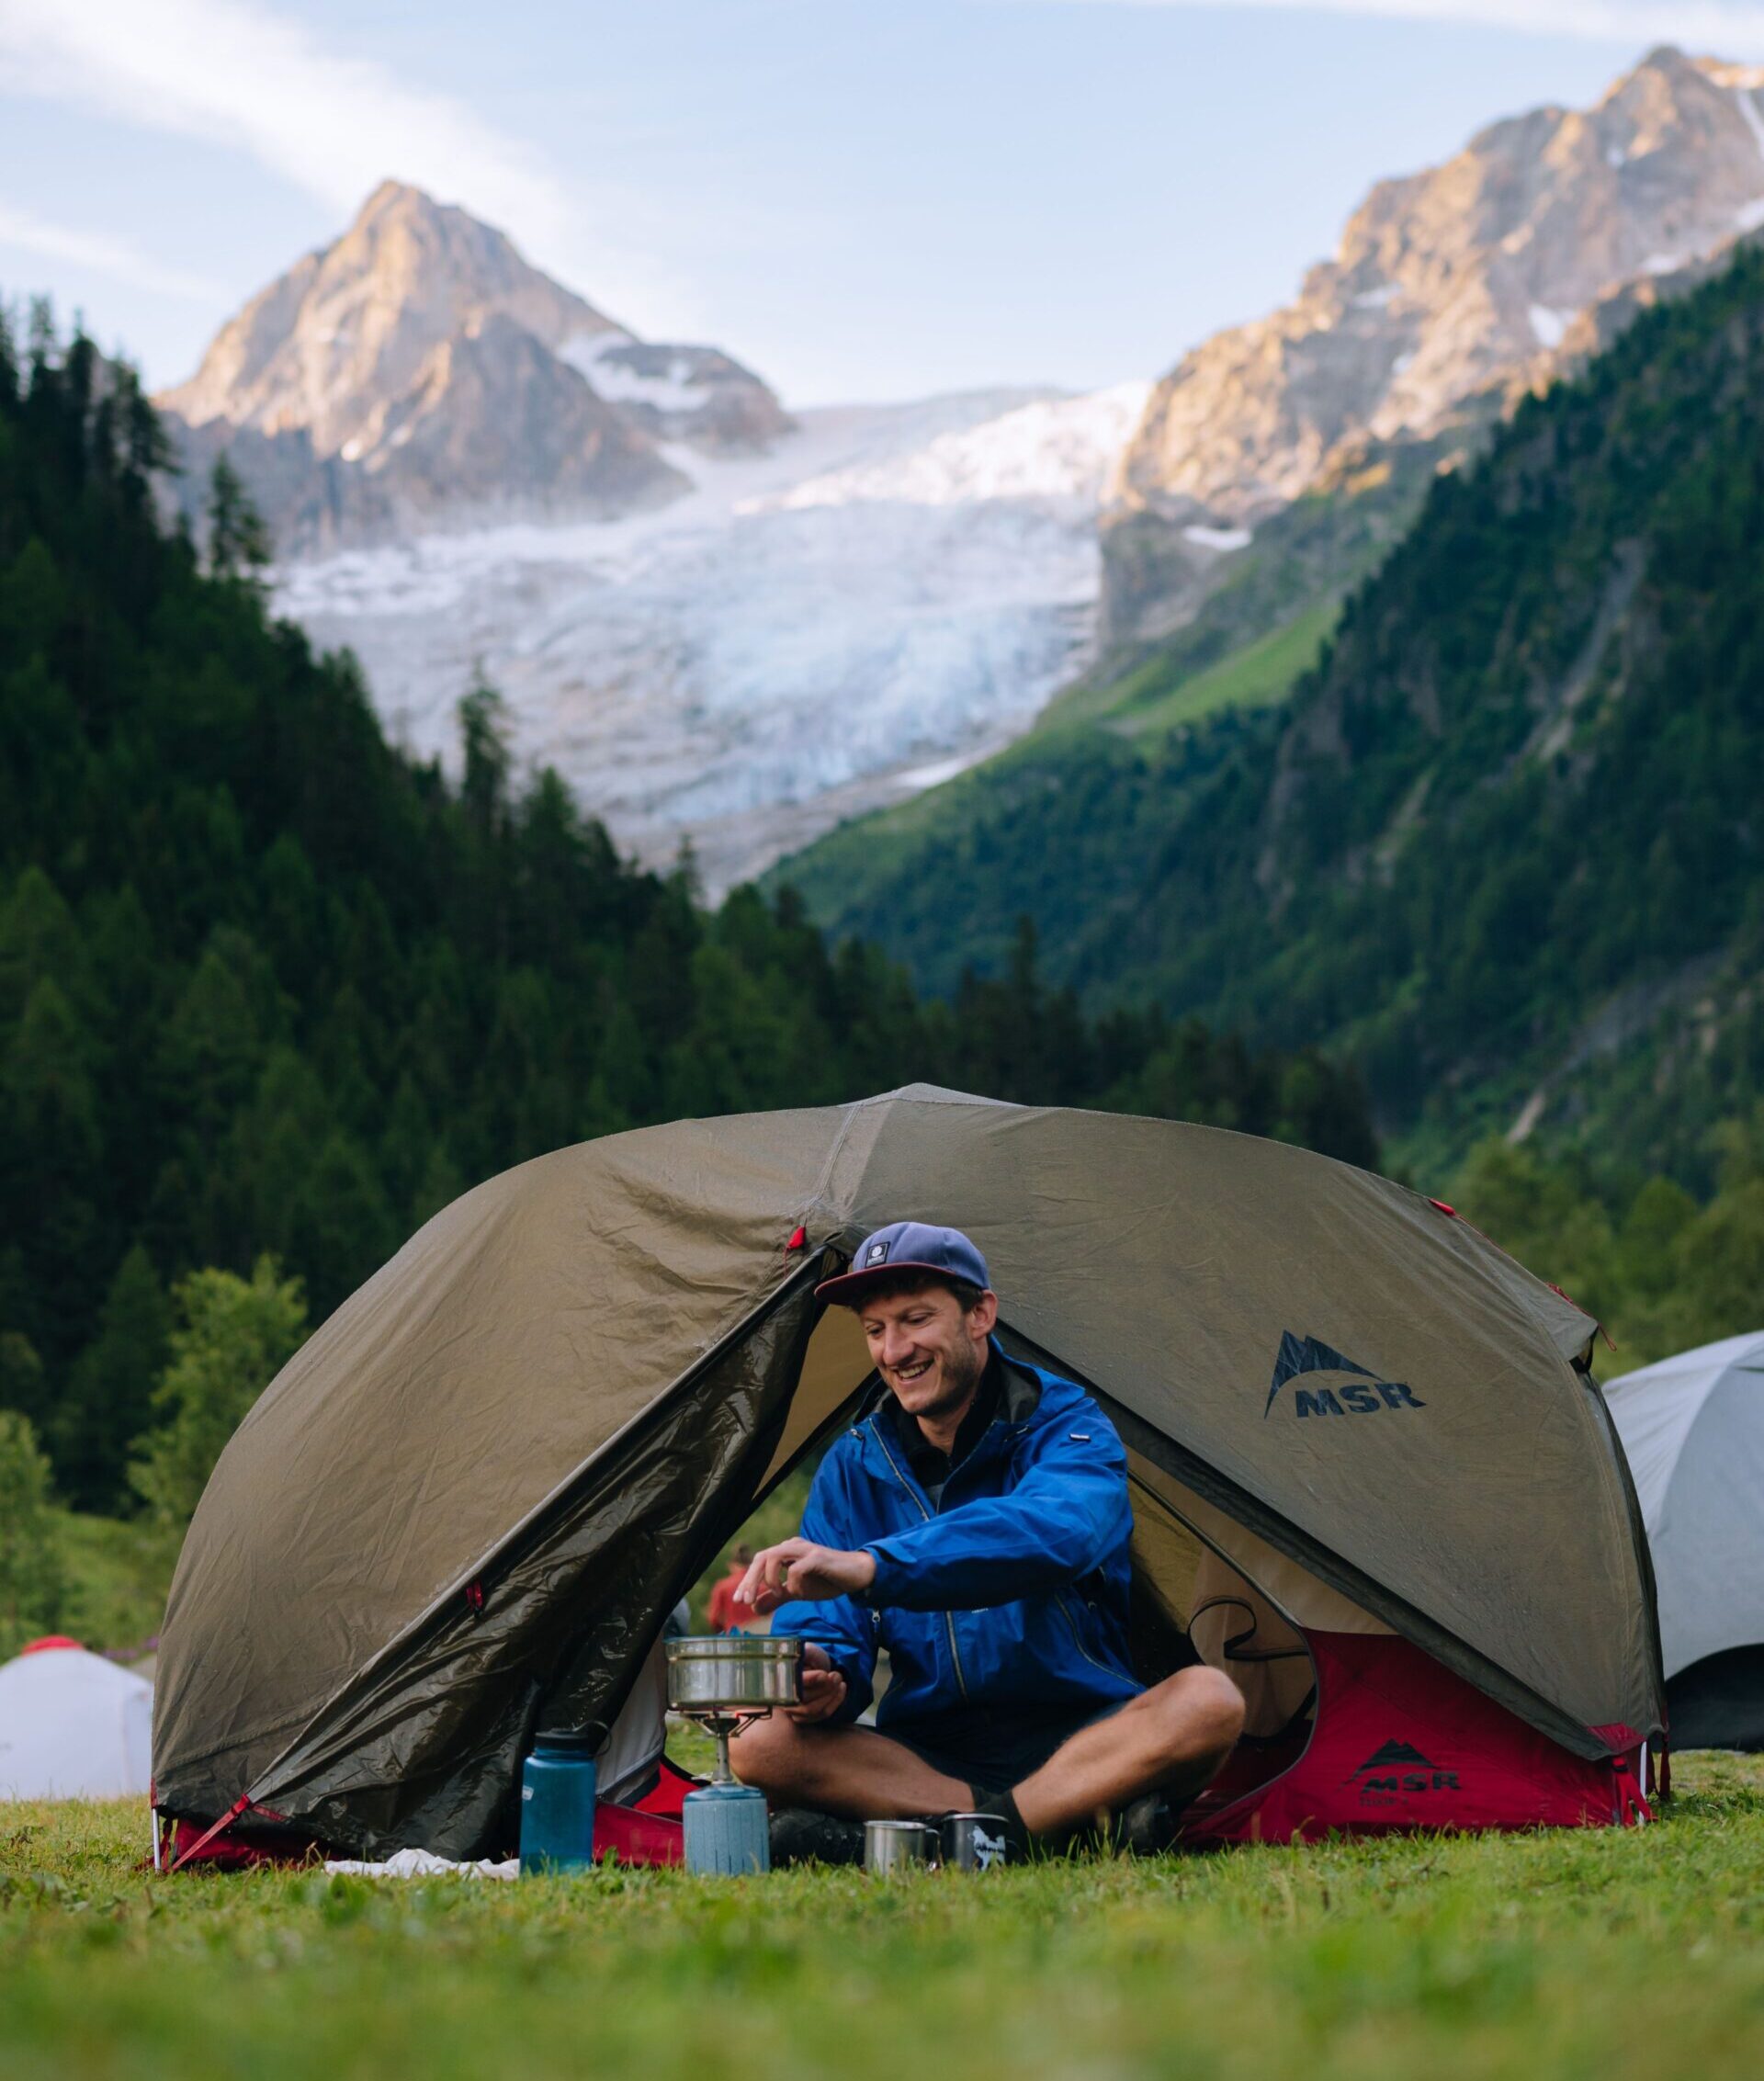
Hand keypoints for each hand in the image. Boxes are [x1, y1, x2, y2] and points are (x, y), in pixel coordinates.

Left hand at [733, 1537, 876, 1616]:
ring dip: (770, 1579)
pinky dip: (793, 1583)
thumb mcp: (797, 1592)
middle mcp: (792, 1546)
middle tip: (744, 1601)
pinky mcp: (817, 1557)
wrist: (856, 1576)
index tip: (738, 1601)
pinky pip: (796, 1569)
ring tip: (779, 1594)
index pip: (759, 1562)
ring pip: (774, 1556)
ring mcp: (805, 1550)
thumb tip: (753, 1608)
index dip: (746, 1580)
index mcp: (786, 1552)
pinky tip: (801, 1593)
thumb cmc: (827, 1580)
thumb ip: (776, 1597)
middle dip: (750, 1580)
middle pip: (762, 1557)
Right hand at [787, 1643, 846, 1723]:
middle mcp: (781, 1697)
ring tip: (840, 1681)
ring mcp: (791, 1710)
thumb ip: (806, 1653)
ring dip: (831, 1695)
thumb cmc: (809, 1659)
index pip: (793, 1683)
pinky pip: (821, 1714)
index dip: (811, 1680)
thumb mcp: (808, 1651)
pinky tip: (841, 1689)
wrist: (814, 1668)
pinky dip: (835, 1701)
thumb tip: (804, 1657)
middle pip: (804, 1699)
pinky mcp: (803, 1718)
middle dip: (825, 1687)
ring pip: (813, 1709)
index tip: (824, 1674)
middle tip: (837, 1675)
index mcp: (779, 1677)